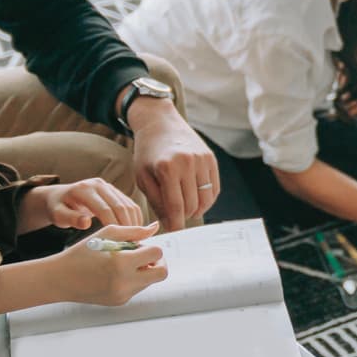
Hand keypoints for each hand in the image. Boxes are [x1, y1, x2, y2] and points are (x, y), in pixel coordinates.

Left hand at [19, 179, 143, 232]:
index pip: (105, 209)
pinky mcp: (114, 191)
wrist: (59, 197)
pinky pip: (129, 204)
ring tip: (136, 241)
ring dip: (135, 223)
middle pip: (120, 206)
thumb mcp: (58, 215)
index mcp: (84, 190)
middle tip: (133, 245)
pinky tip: (135, 232)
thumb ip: (71, 219)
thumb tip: (86, 223)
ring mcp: (107, 186)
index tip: (120, 243)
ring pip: (128, 204)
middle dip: (128, 226)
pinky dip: (135, 218)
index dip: (114, 226)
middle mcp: (98, 184)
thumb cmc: (57, 209)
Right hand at [57, 222, 167, 304]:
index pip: (156, 253)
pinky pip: (137, 288)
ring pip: (150, 281)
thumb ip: (134, 231)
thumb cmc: (81, 253)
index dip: (151, 246)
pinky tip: (115, 272)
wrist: (61, 279)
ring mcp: (123, 295)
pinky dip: (133, 278)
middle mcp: (125, 282)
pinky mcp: (120, 302)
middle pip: (162, 273)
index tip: (139, 244)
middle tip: (144, 255)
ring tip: (124, 262)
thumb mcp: (107, 234)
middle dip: (158, 262)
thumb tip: (155, 228)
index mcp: (122, 263)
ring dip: (144, 269)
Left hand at [129, 99, 218, 229]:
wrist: (159, 123)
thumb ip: (156, 202)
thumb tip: (169, 225)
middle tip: (176, 217)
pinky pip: (214, 188)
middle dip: (183, 216)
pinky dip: (207, 199)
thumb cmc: (147, 152)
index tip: (174, 233)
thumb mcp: (143, 177)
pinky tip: (196, 199)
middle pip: (191, 205)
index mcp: (167, 168)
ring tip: (185, 209)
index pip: (175, 206)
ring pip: (205, 199)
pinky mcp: (211, 158)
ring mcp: (201, 159)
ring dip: (196, 209)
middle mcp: (187, 163)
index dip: (176, 224)